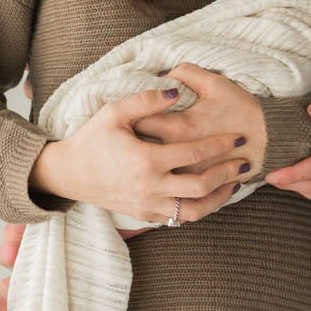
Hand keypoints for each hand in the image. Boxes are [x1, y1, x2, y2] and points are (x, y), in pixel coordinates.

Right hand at [31, 86, 249, 224]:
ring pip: (192, 211)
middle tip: (244, 162)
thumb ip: (146, 100)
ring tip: (233, 184)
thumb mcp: (113, 113)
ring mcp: (146, 205)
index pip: (193, 153)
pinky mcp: (143, 215)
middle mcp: (148, 187)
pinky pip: (178, 219)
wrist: (66, 173)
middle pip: (200, 186)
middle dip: (227, 174)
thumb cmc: (91, 139)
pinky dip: (198, 210)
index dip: (219, 145)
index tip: (238, 137)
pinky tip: (210, 196)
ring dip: (218, 199)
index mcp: (144, 160)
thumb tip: (176, 91)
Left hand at [131, 64, 267, 178]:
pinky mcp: (197, 186)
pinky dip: (163, 179)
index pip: (138, 123)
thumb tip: (163, 72)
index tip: (131, 114)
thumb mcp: (217, 84)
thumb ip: (187, 72)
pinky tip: (161, 171)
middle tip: (129, 135)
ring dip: (145, 164)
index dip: (131, 117)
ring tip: (141, 155)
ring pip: (153, 172)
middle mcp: (178, 156)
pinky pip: (171, 187)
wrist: (271, 139)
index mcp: (178, 128)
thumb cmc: (243, 109)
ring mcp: (187, 175)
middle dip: (131, 142)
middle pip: (138, 150)